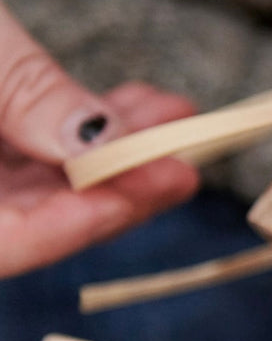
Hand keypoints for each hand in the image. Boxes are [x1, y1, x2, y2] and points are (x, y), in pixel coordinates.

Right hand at [0, 1, 198, 278]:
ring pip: (32, 188)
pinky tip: (135, 105)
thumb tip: (101, 145)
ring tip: (173, 116)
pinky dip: (78, 130)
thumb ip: (22, 95)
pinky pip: (21, 153)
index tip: (157, 181)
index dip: (81, 222)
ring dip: (110, 155)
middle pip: (27, 224)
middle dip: (116, 187)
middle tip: (186, 157)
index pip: (4, 245)